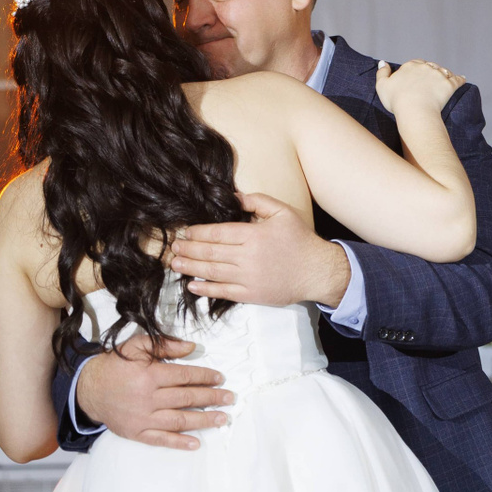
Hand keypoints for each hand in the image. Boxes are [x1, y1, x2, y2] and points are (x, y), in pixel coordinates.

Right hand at [74, 335, 232, 450]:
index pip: (185, 376)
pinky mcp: (136, 432)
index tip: (220, 378)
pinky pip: (161, 439)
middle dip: (212, 398)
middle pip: (187, 398)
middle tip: (230, 398)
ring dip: (204, 420)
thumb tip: (192, 348)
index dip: (205, 377)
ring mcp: (143, 418)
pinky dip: (179, 442)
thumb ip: (165, 344)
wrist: (88, 388)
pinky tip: (196, 443)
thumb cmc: (115, 365)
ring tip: (222, 419)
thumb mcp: (137, 346)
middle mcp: (148, 398)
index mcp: (149, 374)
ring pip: (179, 420)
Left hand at [169, 192, 351, 308]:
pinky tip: (192, 285)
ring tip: (175, 263)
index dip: (198, 233)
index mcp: (253, 235)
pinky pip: (223, 292)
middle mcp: (248, 257)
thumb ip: (257, 201)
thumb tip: (234, 196)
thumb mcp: (282, 212)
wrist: (317, 272)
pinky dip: (205, 289)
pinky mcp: (251, 295)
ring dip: (190, 267)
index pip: (218, 233)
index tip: (185, 231)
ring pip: (212, 272)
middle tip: (174, 246)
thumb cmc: (300, 240)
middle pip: (210, 253)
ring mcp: (248, 278)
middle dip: (188, 249)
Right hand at [374, 59, 465, 115]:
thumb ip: (382, 73)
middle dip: (430, 71)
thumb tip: (383, 62)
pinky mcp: (449, 85)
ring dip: (444, 73)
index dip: (416, 70)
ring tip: (446, 78)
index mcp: (410, 66)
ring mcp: (439, 75)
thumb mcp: (382, 86)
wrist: (414, 110)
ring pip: (443, 71)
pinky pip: (457, 79)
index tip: (416, 77)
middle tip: (430, 80)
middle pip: (430, 66)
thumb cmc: (397, 100)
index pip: (415, 64)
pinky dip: (460, 78)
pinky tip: (463, 78)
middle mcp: (426, 67)